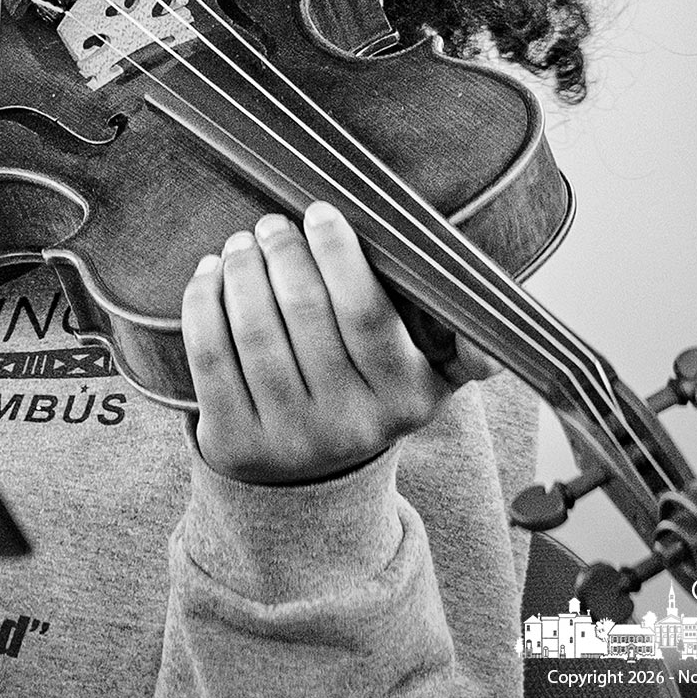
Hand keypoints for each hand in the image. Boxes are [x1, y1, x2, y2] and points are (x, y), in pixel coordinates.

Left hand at [181, 203, 495, 484]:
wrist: (313, 485)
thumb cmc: (368, 393)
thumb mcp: (427, 375)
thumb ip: (459, 343)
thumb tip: (492, 347)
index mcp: (404, 398)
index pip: (367, 312)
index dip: (337, 253)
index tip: (320, 211)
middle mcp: (350, 426)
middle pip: (304, 314)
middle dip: (283, 253)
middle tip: (272, 223)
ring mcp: (290, 439)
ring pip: (255, 333)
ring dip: (242, 272)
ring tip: (241, 244)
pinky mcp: (235, 443)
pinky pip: (210, 358)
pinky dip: (204, 303)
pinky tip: (210, 274)